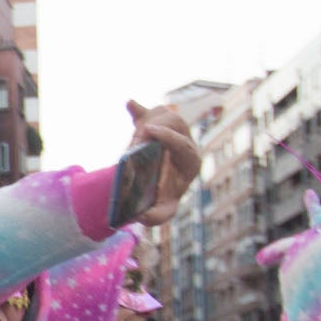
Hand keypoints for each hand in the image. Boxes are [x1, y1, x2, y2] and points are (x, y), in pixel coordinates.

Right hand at [125, 100, 202, 226]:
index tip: (150, 132)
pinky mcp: (153, 122)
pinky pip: (146, 111)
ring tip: (134, 139)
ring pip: (162, 115)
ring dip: (146, 123)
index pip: (185, 145)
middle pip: (175, 124)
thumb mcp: (162, 210)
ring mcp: (170, 129)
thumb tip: (143, 216)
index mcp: (190, 161)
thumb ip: (157, 216)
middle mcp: (185, 140)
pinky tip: (130, 104)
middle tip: (136, 140)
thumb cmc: (162, 196)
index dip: (169, 137)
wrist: (153, 186)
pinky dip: (137, 108)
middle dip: (156, 129)